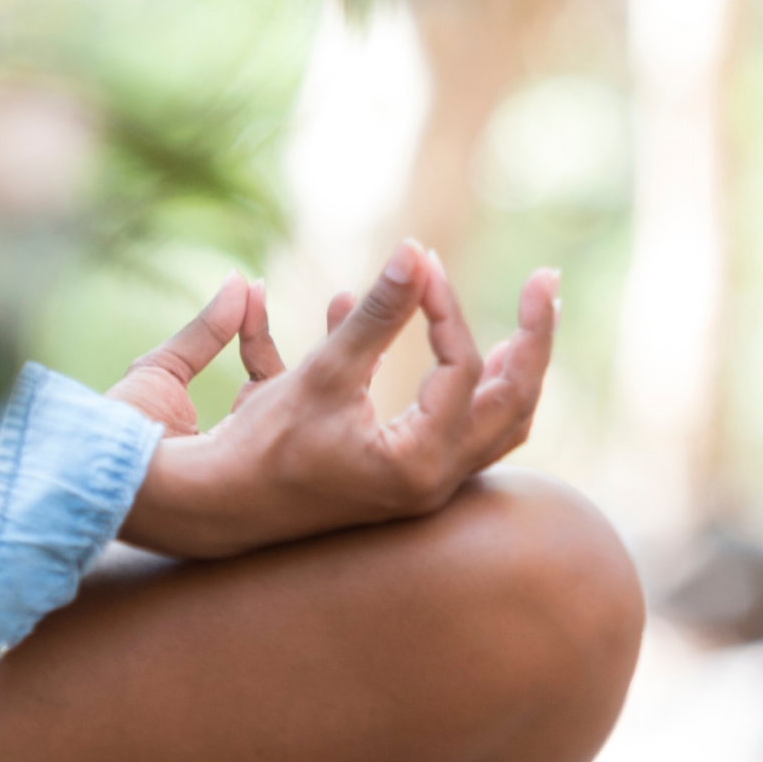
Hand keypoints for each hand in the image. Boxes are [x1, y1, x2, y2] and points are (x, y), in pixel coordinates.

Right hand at [114, 240, 559, 560]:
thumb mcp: (323, 373)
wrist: (217, 510)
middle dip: (530, 342)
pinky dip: (456, 387)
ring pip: (491, 424)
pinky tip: (437, 344)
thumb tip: (417, 251)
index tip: (422, 264)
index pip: (462, 369)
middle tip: (545, 285)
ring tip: (519, 328)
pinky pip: (451, 428)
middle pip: (511, 404)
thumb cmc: (263, 447)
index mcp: (419, 463)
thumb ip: (377, 315)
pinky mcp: (401, 479)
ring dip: (503, 370)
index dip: (446, 308)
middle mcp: (433, 482)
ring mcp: (421, 486)